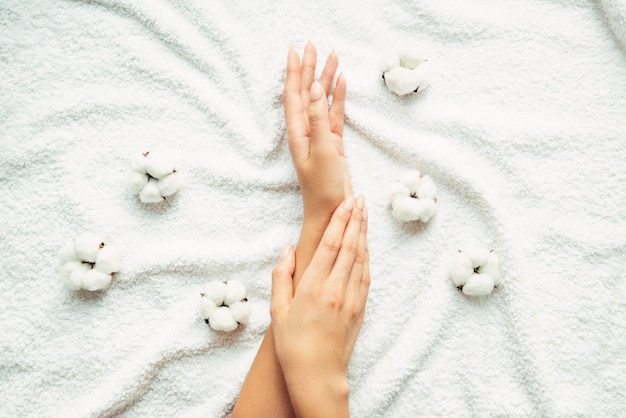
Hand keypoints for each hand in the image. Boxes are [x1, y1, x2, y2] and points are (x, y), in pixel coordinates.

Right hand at [270, 195, 369, 416]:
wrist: (318, 375)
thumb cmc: (292, 345)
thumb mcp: (278, 311)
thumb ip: (282, 277)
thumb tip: (287, 250)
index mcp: (312, 287)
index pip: (331, 244)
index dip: (340, 220)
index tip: (347, 201)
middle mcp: (335, 289)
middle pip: (350, 246)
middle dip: (356, 219)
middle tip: (360, 197)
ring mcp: (351, 299)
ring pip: (361, 258)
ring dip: (363, 233)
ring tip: (365, 213)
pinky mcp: (360, 308)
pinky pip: (366, 275)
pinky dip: (367, 255)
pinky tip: (366, 244)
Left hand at [284, 42, 351, 222]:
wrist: (331, 211)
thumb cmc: (322, 186)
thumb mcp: (322, 150)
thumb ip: (318, 119)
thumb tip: (313, 89)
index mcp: (298, 132)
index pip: (294, 95)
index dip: (295, 73)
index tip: (297, 51)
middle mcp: (306, 131)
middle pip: (305, 93)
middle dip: (309, 69)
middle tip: (313, 46)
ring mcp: (320, 136)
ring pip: (321, 101)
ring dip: (325, 79)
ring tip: (333, 57)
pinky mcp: (333, 142)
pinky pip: (334, 114)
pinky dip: (337, 98)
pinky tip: (341, 83)